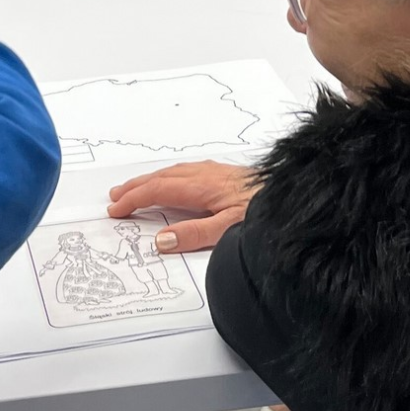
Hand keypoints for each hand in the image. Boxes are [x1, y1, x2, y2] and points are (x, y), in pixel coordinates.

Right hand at [107, 160, 259, 252]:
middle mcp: (205, 175)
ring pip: (173, 172)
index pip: (158, 191)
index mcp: (201, 186)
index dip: (134, 199)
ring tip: (135, 187)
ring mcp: (215, 172)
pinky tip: (173, 179)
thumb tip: (162, 240)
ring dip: (150, 179)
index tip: (116, 210)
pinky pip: (186, 170)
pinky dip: (168, 175)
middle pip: (161, 178)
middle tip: (115, 197)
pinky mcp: (225, 173)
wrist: (294, 193)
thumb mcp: (230, 228)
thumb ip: (196, 234)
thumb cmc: (265, 210)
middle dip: (136, 186)